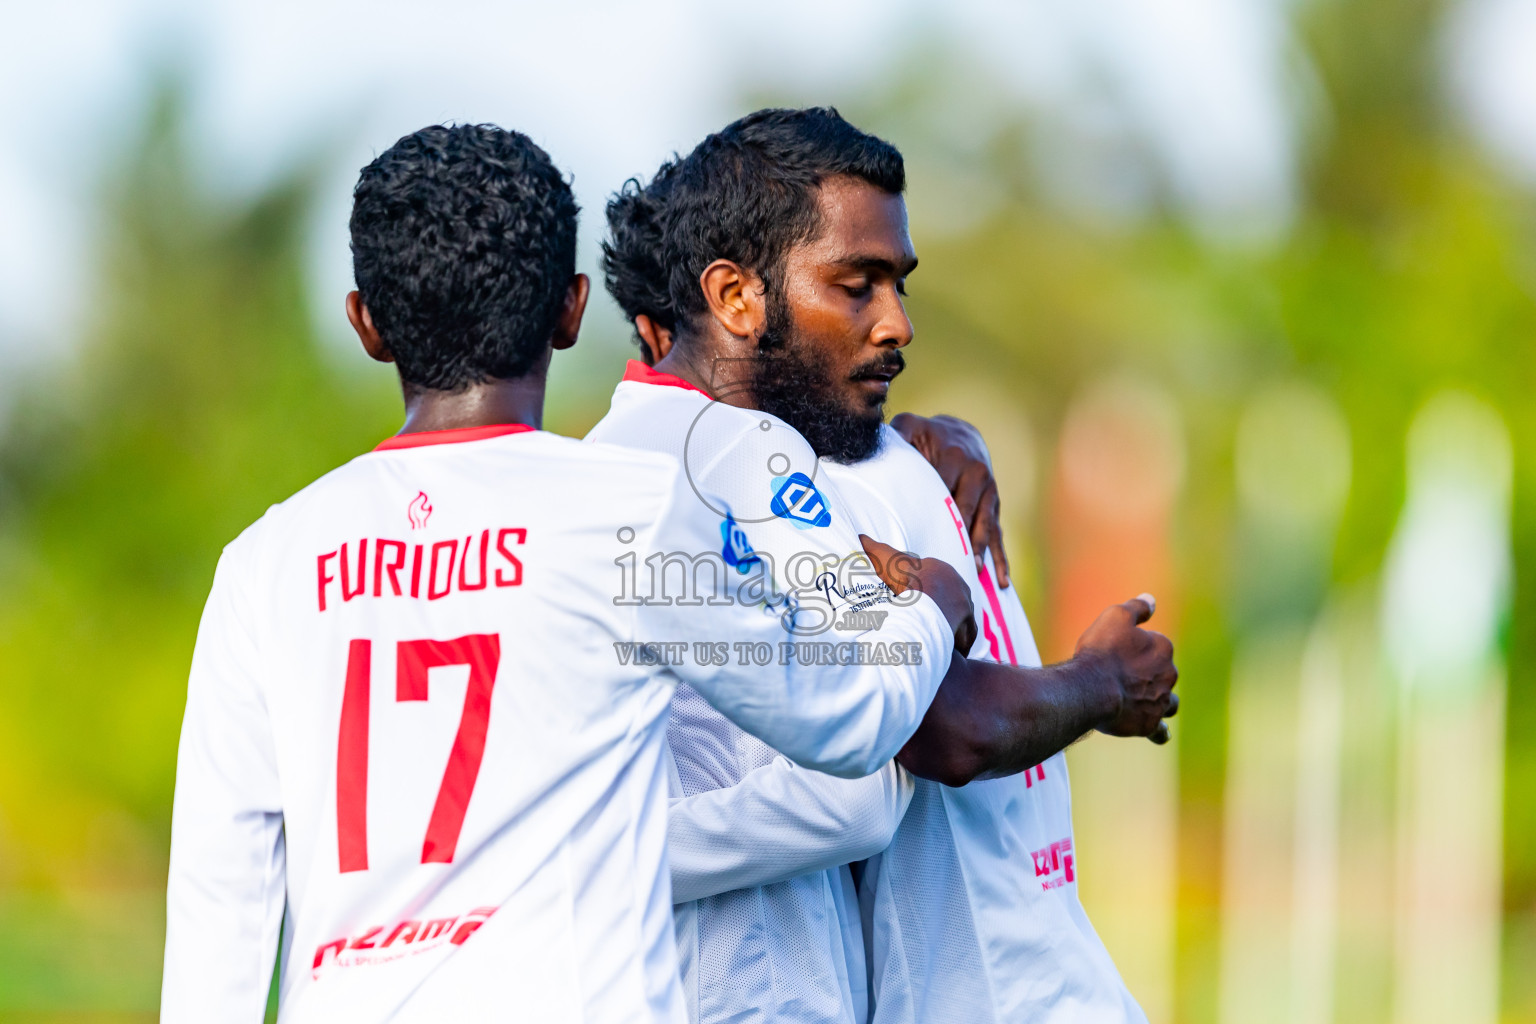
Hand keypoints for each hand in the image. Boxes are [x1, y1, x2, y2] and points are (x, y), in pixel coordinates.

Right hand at [860, 535, 977, 654]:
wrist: (915, 596)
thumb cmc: (898, 578)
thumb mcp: (884, 560)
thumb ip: (872, 547)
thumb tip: (860, 536)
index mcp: (939, 567)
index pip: (935, 583)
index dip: (925, 596)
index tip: (914, 608)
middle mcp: (956, 580)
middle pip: (949, 599)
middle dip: (940, 611)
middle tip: (925, 626)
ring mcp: (964, 598)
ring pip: (959, 616)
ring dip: (951, 627)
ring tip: (937, 640)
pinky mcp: (967, 617)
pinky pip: (966, 631)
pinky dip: (959, 642)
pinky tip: (949, 650)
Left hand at [890, 412, 1009, 587]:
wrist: (962, 434)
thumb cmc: (927, 435)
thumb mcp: (910, 427)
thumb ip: (897, 436)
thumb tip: (875, 448)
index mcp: (955, 458)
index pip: (942, 490)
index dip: (932, 513)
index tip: (922, 534)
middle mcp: (977, 475)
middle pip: (967, 512)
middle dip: (959, 536)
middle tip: (951, 560)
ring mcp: (990, 493)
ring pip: (985, 526)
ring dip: (980, 549)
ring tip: (974, 571)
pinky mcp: (994, 507)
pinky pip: (998, 535)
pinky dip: (1000, 559)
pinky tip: (1001, 582)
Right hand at [1074, 593, 1178, 743]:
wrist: (1092, 688)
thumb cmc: (1101, 651)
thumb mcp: (1115, 617)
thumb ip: (1136, 608)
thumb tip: (1151, 600)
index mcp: (1163, 647)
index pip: (1158, 645)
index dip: (1139, 647)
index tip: (1121, 650)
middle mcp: (1169, 674)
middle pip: (1164, 673)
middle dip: (1150, 674)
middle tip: (1124, 675)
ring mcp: (1161, 701)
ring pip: (1169, 702)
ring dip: (1161, 701)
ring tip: (1146, 702)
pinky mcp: (1150, 723)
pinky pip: (1160, 731)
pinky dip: (1159, 731)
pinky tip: (1157, 732)